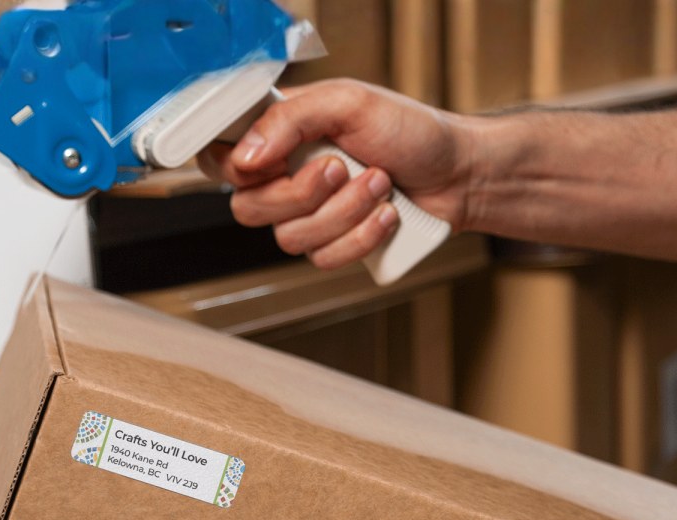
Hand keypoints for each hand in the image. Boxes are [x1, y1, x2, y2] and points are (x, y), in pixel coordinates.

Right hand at [197, 79, 470, 269]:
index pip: (219, 160)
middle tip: (341, 167)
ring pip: (289, 239)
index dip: (235, 168)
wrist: (457, 174)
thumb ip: (290, 119)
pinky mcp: (333, 248)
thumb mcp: (348, 103)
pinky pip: (323, 260)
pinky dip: (361, 237)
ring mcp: (308, 218)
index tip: (270, 161)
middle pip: (248, 209)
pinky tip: (386, 215)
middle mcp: (285, 179)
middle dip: (302, 194)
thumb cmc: (408, 131)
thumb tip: (245, 155)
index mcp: (279, 138)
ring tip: (379, 183)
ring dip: (344, 212)